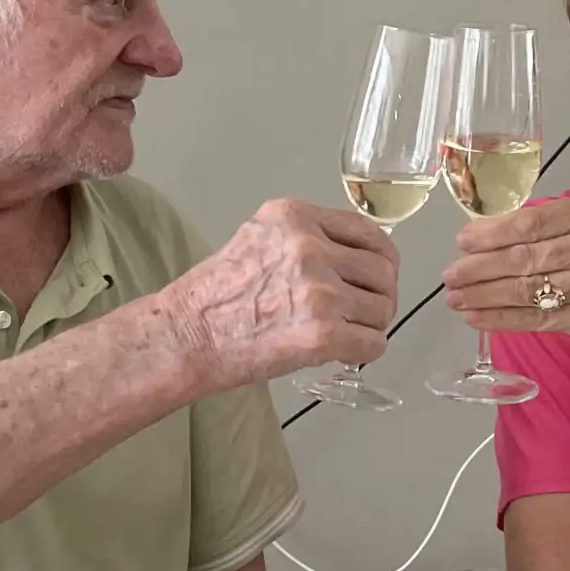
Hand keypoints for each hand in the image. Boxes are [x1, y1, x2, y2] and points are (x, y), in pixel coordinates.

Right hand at [168, 200, 399, 390]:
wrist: (186, 336)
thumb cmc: (216, 294)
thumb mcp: (260, 237)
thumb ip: (306, 237)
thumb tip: (354, 256)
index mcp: (294, 217)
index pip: (367, 231)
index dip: (381, 258)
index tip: (378, 275)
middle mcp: (310, 247)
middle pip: (383, 270)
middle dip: (380, 295)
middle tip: (364, 313)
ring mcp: (318, 291)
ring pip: (382, 308)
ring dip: (370, 325)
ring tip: (346, 334)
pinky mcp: (322, 334)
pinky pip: (373, 344)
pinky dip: (364, 352)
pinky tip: (343, 353)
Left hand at [443, 195, 569, 359]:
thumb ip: (539, 226)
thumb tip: (480, 232)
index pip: (533, 223)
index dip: (493, 233)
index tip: (463, 240)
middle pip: (525, 258)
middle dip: (480, 267)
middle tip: (450, 274)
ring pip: (526, 290)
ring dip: (483, 295)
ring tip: (454, 297)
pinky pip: (534, 318)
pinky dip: (499, 318)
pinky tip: (474, 317)